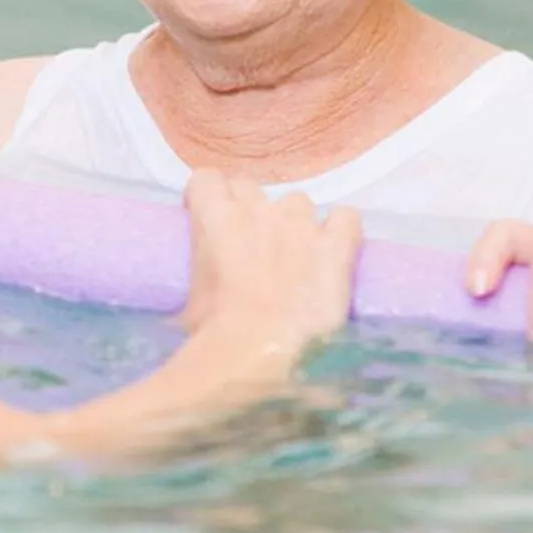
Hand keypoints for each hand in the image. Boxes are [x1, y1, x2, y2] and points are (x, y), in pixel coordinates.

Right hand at [182, 174, 361, 348]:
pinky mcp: (337, 245)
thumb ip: (197, 275)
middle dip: (247, 210)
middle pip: (249, 188)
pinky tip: (332, 248)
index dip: (205, 197)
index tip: (206, 220)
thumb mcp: (187, 299)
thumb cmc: (214, 333)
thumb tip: (198, 290)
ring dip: (291, 222)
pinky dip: (339, 229)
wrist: (262, 353)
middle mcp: (259, 210)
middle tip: (248, 245)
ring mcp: (302, 224)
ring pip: (296, 202)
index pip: (206, 179)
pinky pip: (345, 218)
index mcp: (216, 217)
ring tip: (293, 254)